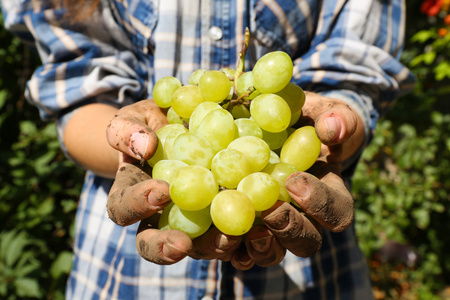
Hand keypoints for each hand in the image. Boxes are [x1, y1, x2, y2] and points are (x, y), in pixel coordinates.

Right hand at [106, 99, 240, 264]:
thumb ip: (127, 130)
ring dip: (211, 246)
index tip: (161, 191)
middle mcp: (156, 216)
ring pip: (194, 246)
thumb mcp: (131, 119)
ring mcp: (189, 220)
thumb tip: (145, 146)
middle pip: (152, 243)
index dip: (138, 204)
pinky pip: (227, 234)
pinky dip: (242, 239)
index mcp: (130, 193)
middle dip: (165, 247)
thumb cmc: (147, 125)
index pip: (123, 207)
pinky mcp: (219, 216)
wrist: (176, 127)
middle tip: (182, 245)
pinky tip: (259, 232)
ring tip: (230, 238)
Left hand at [230, 91, 364, 269]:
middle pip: (306, 242)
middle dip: (288, 229)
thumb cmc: (308, 122)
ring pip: (272, 252)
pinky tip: (210, 237)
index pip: (336, 212)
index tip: (294, 180)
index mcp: (328, 195)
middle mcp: (303, 218)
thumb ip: (336, 117)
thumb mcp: (325, 112)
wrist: (278, 127)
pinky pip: (237, 248)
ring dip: (256, 249)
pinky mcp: (243, 226)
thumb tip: (331, 130)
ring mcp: (273, 227)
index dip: (319, 203)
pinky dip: (224, 247)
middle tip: (268, 211)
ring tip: (235, 235)